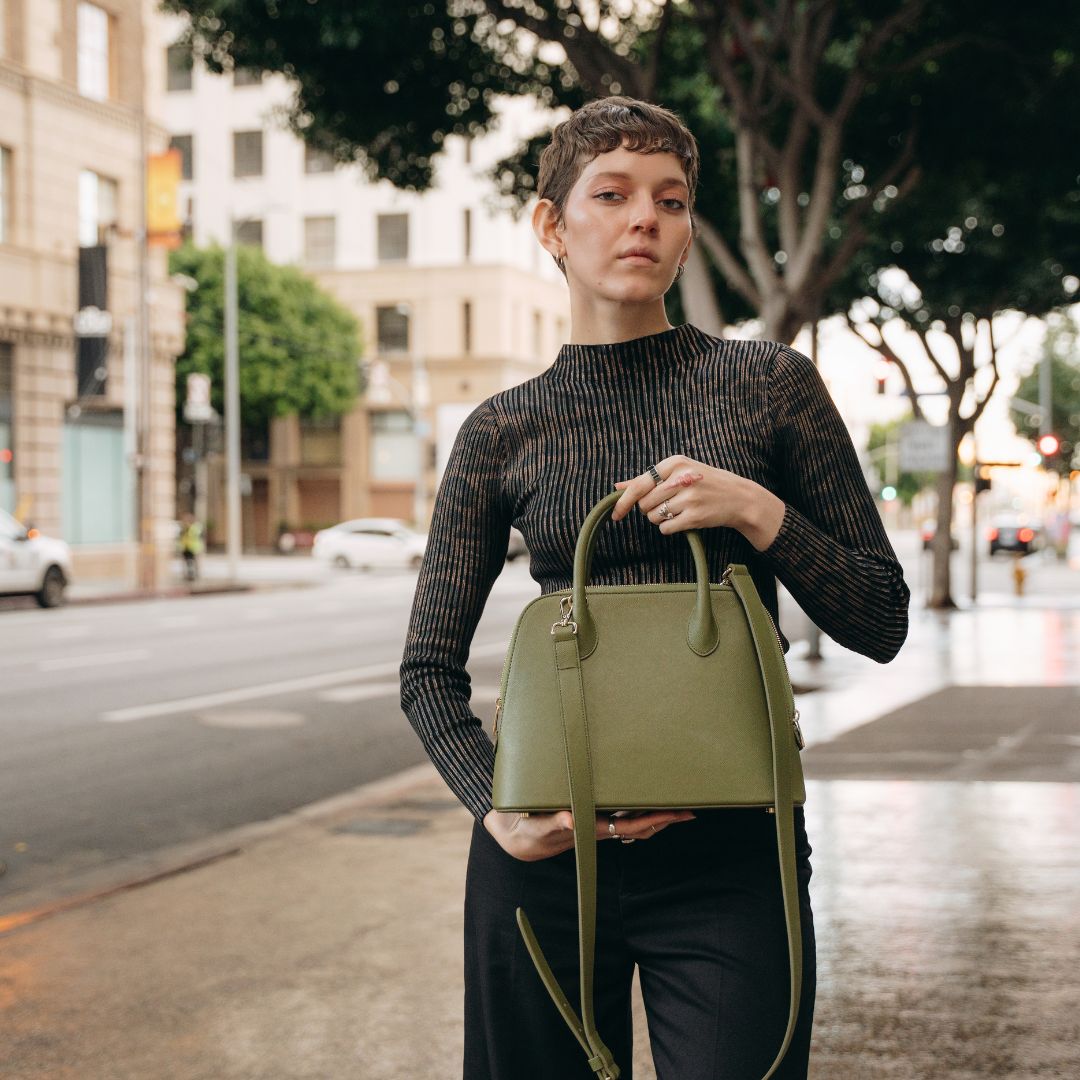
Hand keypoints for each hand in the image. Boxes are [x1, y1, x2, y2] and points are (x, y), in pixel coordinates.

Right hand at [482, 808, 696, 860]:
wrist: (513, 835)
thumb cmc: (526, 830)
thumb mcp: (537, 825)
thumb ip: (554, 821)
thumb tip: (572, 819)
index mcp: (594, 829)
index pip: (634, 826)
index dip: (658, 820)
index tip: (680, 813)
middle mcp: (600, 827)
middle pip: (641, 824)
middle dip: (666, 817)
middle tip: (692, 804)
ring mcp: (597, 822)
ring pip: (634, 819)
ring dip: (655, 812)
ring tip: (675, 800)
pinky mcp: (590, 816)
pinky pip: (621, 812)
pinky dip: (636, 806)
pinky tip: (643, 796)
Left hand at [611, 454, 785, 551]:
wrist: (738, 497)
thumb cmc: (704, 483)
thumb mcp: (678, 472)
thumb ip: (646, 479)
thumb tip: (617, 486)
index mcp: (675, 463)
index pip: (639, 485)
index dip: (623, 502)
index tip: (615, 514)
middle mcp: (681, 478)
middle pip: (644, 504)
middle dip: (650, 509)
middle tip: (667, 504)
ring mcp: (689, 498)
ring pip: (653, 517)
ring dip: (660, 519)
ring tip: (678, 510)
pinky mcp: (695, 516)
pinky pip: (666, 529)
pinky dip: (670, 528)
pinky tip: (683, 519)